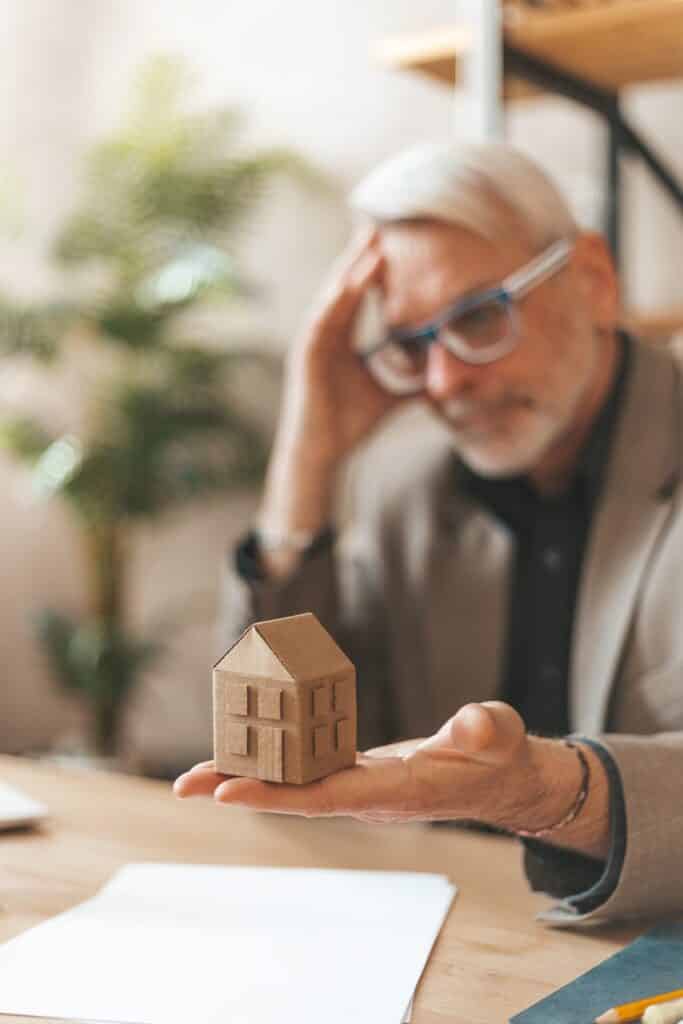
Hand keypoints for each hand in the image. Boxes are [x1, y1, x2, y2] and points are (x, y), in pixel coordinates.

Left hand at [174, 702, 542, 825]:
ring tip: (194, 773)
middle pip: (293, 796)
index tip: (225, 792)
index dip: (274, 795)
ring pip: (293, 783)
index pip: (324, 796)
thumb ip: (485, 730)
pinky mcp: (355, 769)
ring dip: (245, 776)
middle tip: (185, 786)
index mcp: (393, 790)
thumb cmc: (498, 756)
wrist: (498, 777)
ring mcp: (357, 784)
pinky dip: (272, 759)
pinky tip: (246, 745)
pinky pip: (306, 766)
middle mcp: (365, 794)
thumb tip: (474, 724)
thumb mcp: (499, 735)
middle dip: (240, 790)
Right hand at [282, 226, 405, 466]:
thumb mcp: (391, 398)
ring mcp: (311, 345)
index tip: (388, 245)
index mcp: (339, 340)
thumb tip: (447, 378)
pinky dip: (334, 303)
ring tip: (368, 247)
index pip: (354, 297)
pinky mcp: (303, 358)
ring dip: (348, 272)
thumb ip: (414, 384)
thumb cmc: (349, 427)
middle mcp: (322, 336)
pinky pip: (320, 323)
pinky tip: (349, 286)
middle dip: (357, 258)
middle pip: (340, 289)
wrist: (324, 455)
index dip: (369, 271)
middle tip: (376, 228)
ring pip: (330, 299)